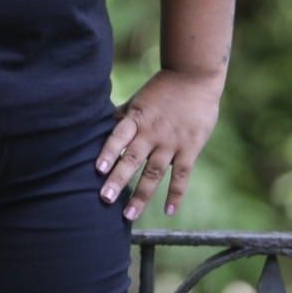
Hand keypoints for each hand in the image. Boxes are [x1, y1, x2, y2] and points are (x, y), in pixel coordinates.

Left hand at [95, 69, 222, 220]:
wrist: (194, 77)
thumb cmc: (162, 89)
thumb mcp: (138, 99)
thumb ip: (123, 115)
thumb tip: (102, 127)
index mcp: (137, 118)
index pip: (118, 136)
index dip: (108, 152)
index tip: (97, 169)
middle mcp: (152, 132)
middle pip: (132, 159)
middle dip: (118, 179)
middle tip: (105, 199)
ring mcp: (171, 142)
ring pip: (154, 173)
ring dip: (141, 195)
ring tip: (128, 215)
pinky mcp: (190, 149)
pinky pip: (181, 176)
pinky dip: (175, 194)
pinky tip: (167, 211)